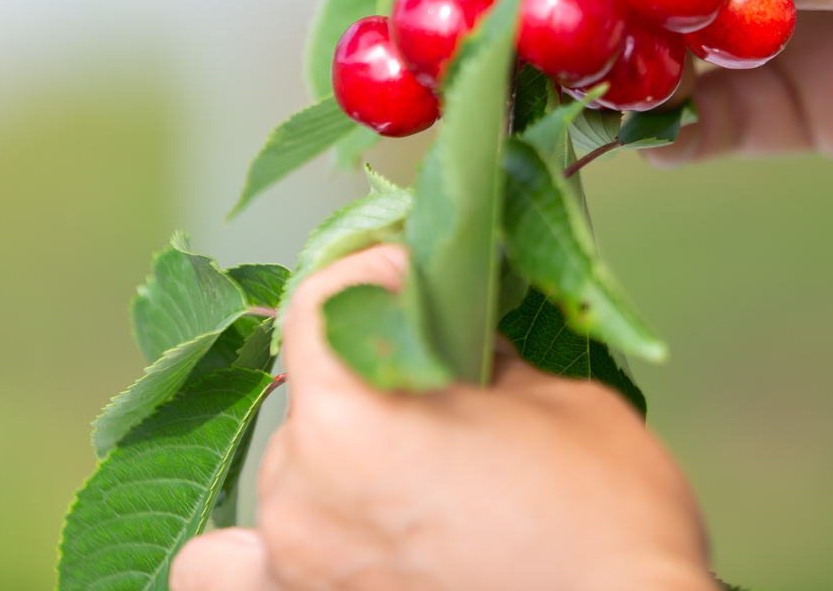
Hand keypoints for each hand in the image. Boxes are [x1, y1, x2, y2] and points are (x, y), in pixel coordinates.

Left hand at [170, 246, 713, 590]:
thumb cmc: (605, 516)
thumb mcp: (555, 399)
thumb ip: (481, 356)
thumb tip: (453, 331)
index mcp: (352, 428)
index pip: (317, 306)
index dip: (371, 272)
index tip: (419, 275)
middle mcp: (301, 502)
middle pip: (310, 390)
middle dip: (374, 364)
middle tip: (445, 371)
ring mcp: (297, 571)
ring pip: (284, 471)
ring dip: (334, 450)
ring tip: (404, 459)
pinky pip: (227, 572)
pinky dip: (251, 552)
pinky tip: (322, 531)